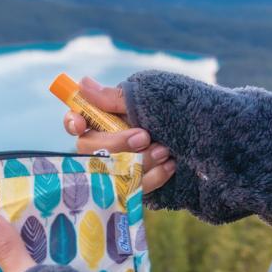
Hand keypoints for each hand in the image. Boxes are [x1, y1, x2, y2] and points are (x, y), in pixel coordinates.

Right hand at [63, 77, 174, 193]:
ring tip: (164, 150)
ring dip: (139, 160)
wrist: (198, 134)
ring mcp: (117, 169)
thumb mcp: (141, 102)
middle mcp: (103, 147)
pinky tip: (170, 165)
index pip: (74, 122)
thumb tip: (83, 82)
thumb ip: (113, 98)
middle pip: (89, 149)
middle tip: (144, 136)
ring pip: (113, 171)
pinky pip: (134, 189)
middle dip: (116, 144)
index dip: (73, 122)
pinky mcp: (133, 187)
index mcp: (101, 122)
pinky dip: (154, 177)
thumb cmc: (165, 114)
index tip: (81, 123)